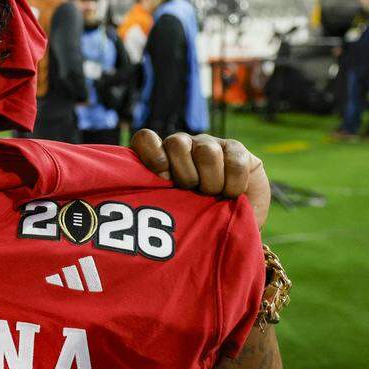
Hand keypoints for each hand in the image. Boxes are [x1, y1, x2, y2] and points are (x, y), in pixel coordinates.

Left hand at [129, 130, 270, 229]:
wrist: (237, 228)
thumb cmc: (197, 224)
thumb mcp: (172, 215)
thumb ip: (154, 203)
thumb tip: (131, 207)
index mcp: (160, 159)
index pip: (145, 139)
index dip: (152, 155)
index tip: (163, 178)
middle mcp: (182, 147)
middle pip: (176, 143)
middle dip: (186, 175)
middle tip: (193, 193)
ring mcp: (209, 145)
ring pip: (206, 151)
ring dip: (210, 182)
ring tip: (214, 197)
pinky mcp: (236, 150)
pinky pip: (234, 161)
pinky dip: (233, 184)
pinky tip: (232, 194)